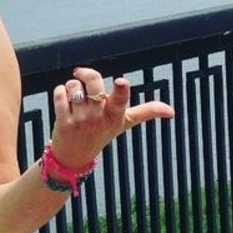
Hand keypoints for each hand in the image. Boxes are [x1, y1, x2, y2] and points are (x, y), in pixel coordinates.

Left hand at [50, 66, 174, 169]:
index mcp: (116, 115)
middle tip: (82, 77)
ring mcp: (80, 121)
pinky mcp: (63, 122)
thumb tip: (172, 111)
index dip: (121, 90)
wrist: (74, 157)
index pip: (120, 101)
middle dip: (86, 75)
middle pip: (93, 81)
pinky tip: (64, 102)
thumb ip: (146, 112)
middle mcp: (99, 118)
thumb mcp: (125, 123)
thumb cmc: (101, 134)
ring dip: (72, 86)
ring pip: (74, 85)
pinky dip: (60, 92)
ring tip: (75, 99)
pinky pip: (59, 93)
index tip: (122, 83)